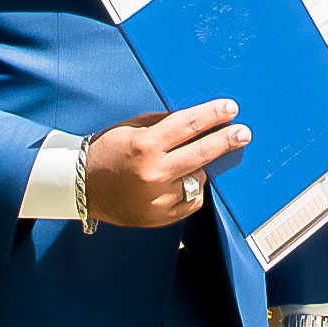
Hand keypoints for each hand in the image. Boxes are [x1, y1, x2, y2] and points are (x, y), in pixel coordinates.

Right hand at [84, 100, 248, 228]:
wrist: (83, 187)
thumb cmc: (109, 151)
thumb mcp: (133, 128)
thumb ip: (165, 124)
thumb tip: (200, 118)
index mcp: (145, 145)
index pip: (189, 125)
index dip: (213, 115)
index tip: (231, 109)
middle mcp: (153, 173)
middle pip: (202, 153)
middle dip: (227, 140)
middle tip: (244, 133)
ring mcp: (157, 198)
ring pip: (198, 178)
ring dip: (201, 167)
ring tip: (192, 161)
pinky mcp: (160, 217)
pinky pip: (192, 201)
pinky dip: (192, 190)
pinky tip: (183, 181)